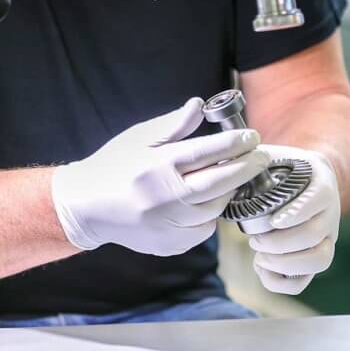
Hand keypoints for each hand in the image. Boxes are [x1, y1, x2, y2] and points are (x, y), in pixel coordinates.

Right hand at [51, 97, 270, 256]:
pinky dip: (211, 214)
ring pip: (215, 209)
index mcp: (157, 166)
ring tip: (235, 175)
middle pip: (219, 183)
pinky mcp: (170, 245)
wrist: (87, 206)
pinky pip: (203, 230)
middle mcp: (165, 198)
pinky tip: (209, 200)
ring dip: (229, 191)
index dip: (235, 143)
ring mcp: (168, 225)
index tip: (252, 135)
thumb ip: (173, 124)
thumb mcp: (139, 137)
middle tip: (261, 156)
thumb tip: (200, 105)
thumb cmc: (115, 164)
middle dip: (246, 168)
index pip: (207, 152)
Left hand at [243, 144, 340, 294]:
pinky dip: (282, 283)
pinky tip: (260, 269)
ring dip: (286, 264)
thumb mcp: (272, 156)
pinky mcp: (314, 256)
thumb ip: (252, 158)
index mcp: (321, 184)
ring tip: (259, 258)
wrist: (307, 177)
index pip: (318, 200)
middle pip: (316, 236)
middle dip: (282, 243)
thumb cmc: (283, 166)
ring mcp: (326, 237)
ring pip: (320, 260)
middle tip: (254, 240)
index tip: (272, 221)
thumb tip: (227, 163)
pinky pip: (306, 280)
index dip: (296, 213)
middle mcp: (329, 213)